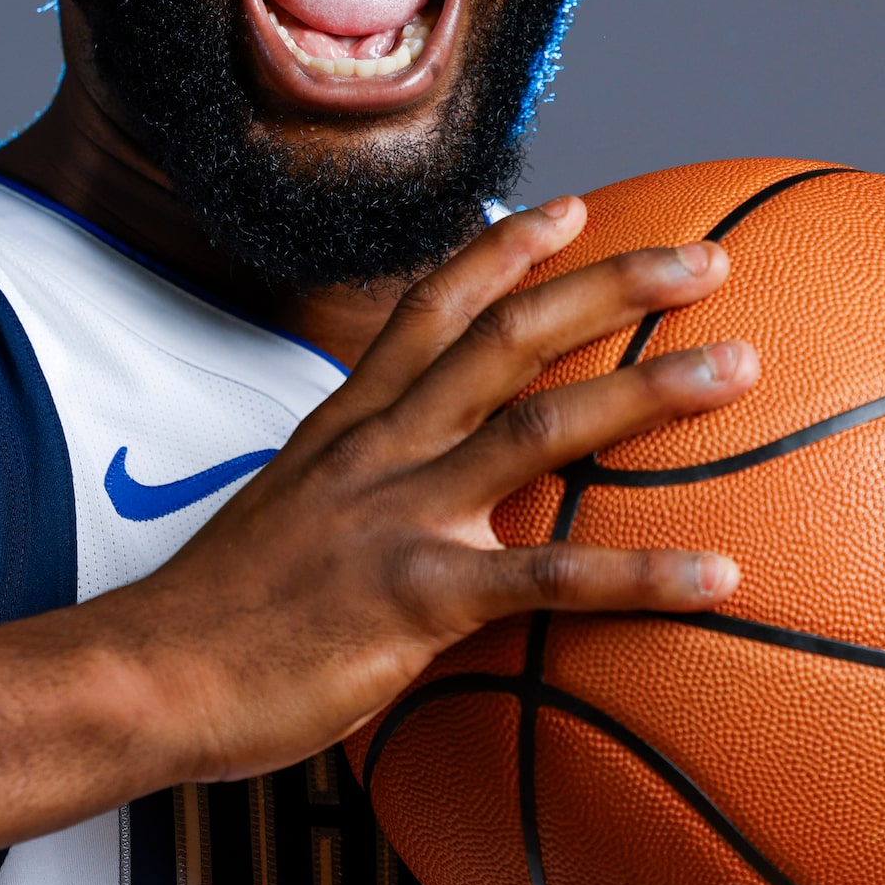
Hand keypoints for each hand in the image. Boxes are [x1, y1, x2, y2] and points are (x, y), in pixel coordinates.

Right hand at [117, 196, 757, 780]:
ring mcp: (399, 515)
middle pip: (511, 336)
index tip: (572, 208)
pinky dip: (640, 576)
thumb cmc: (216, 618)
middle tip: (707, 260)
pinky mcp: (415, 598)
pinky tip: (718, 576)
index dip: (505, 250)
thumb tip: (402, 507)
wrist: (147, 677)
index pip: (432, 307)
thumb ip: (350, 497)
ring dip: (649, 391)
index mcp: (348, 426)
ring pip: (542, 427)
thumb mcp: (281, 520)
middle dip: (614, 286)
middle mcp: (381, 448)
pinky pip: (548, 580)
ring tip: (736, 368)